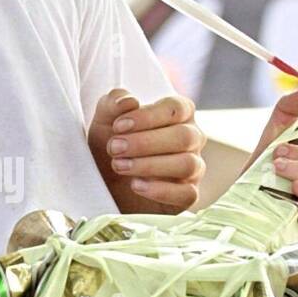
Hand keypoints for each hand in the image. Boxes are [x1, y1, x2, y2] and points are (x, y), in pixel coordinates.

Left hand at [89, 89, 205, 209]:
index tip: (118, 126)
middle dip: (145, 143)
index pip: (176, 108)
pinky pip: (187, 194)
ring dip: (150, 165)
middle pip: (184, 136)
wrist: (106, 186)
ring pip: (187, 164)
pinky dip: (160, 190)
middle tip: (115, 148)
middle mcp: (191, 139)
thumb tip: (129, 101)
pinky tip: (135, 185)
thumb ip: (112, 105)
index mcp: (178, 114)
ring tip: (119, 166)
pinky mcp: (187, 195)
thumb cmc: (112, 147)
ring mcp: (193, 168)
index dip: (148, 116)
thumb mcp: (104, 123)